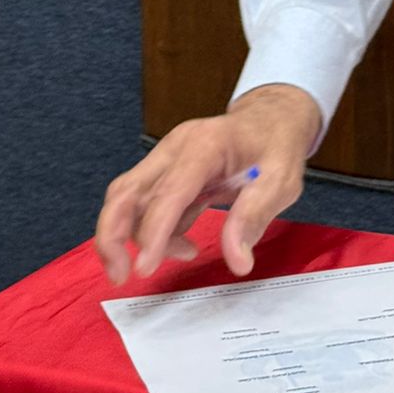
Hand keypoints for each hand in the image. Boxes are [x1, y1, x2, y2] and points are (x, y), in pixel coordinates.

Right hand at [95, 84, 321, 284]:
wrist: (273, 116)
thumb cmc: (277, 145)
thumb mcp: (281, 181)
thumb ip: (255, 217)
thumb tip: (238, 261)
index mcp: (204, 146)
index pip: (168, 193)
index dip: (153, 232)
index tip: (144, 269)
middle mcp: (175, 148)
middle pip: (126, 192)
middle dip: (112, 236)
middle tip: (121, 276)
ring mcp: (166, 157)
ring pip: (127, 198)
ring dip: (131, 236)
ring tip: (171, 257)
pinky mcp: (166, 170)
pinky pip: (144, 203)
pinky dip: (152, 230)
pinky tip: (182, 244)